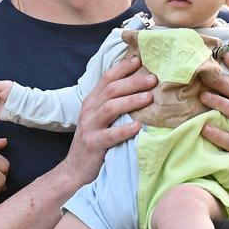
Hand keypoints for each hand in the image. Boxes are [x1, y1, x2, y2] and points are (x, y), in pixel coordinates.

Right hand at [63, 56, 153, 185]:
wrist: (75, 169)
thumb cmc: (95, 141)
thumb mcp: (100, 118)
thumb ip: (114, 102)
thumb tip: (141, 88)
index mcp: (92, 101)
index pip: (107, 78)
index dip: (123, 67)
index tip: (140, 59)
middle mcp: (89, 110)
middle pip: (111, 89)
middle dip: (133, 81)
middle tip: (153, 79)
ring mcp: (89, 127)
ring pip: (110, 107)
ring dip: (131, 101)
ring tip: (149, 98)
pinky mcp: (93, 144)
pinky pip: (111, 135)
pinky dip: (125, 129)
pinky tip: (139, 127)